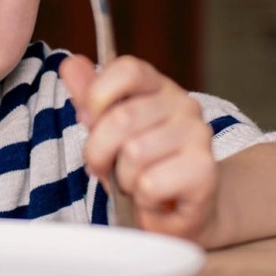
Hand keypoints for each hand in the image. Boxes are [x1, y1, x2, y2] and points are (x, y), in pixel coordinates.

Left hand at [60, 55, 217, 242]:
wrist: (181, 212)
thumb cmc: (141, 168)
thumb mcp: (107, 131)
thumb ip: (90, 98)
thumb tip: (71, 63)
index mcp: (158, 87)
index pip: (127, 69)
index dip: (98, 96)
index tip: (89, 121)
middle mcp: (184, 105)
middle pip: (122, 117)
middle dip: (99, 151)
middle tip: (105, 167)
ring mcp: (198, 135)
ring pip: (134, 153)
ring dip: (124, 179)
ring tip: (136, 183)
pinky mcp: (204, 170)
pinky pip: (150, 183)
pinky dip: (143, 198)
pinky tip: (155, 198)